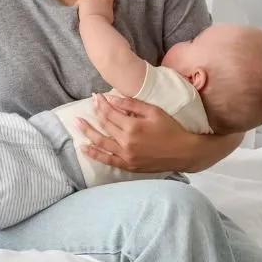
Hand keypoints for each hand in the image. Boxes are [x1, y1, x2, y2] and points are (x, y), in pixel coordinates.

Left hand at [74, 93, 197, 172]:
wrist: (184, 152)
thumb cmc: (171, 129)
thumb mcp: (154, 111)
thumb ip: (132, 105)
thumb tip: (112, 98)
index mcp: (133, 126)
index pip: (110, 113)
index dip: (102, 103)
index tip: (96, 96)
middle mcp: (126, 142)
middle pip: (105, 125)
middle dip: (95, 113)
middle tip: (89, 105)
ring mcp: (126, 156)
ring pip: (101, 142)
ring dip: (88, 132)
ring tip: (77, 123)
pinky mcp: (128, 165)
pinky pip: (107, 160)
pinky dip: (95, 154)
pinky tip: (85, 148)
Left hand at [78, 0, 114, 23]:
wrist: (95, 23)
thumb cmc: (105, 23)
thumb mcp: (110, 15)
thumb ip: (108, 10)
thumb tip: (106, 11)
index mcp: (108, 0)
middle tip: (94, 0)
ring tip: (85, 4)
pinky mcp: (83, 1)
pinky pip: (79, 0)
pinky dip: (79, 4)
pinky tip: (78, 8)